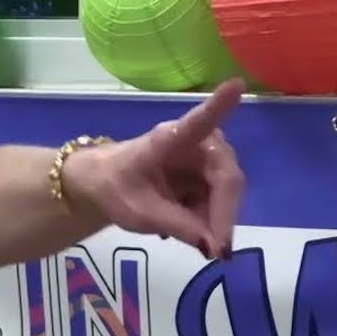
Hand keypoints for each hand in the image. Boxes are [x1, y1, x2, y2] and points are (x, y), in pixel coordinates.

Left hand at [64, 78, 246, 259]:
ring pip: (227, 192)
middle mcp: (194, 143)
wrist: (100, 185)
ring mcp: (203, 157)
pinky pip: (219, 200)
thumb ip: (178, 226)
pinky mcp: (207, 173)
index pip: (197, 123)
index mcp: (170, 140)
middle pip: (226, 176)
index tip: (235, 85)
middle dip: (223, 213)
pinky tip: (188, 228)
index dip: (218, 107)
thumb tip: (215, 245)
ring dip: (215, 219)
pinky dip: (209, 219)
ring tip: (189, 236)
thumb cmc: (115, 188)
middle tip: (216, 250)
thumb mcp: (140, 212)